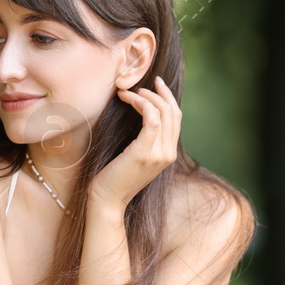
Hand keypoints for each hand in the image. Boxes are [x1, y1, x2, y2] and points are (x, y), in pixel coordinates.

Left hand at [90, 74, 181, 206]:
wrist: (107, 200)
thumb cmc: (114, 177)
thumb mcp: (134, 156)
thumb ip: (143, 140)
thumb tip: (140, 116)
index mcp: (168, 154)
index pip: (176, 118)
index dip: (168, 98)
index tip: (156, 85)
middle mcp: (168, 154)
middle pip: (174, 112)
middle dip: (160, 92)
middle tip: (143, 83)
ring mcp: (159, 154)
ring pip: (163, 112)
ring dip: (147, 97)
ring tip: (129, 92)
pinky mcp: (145, 152)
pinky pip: (152, 119)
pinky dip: (141, 104)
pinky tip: (128, 99)